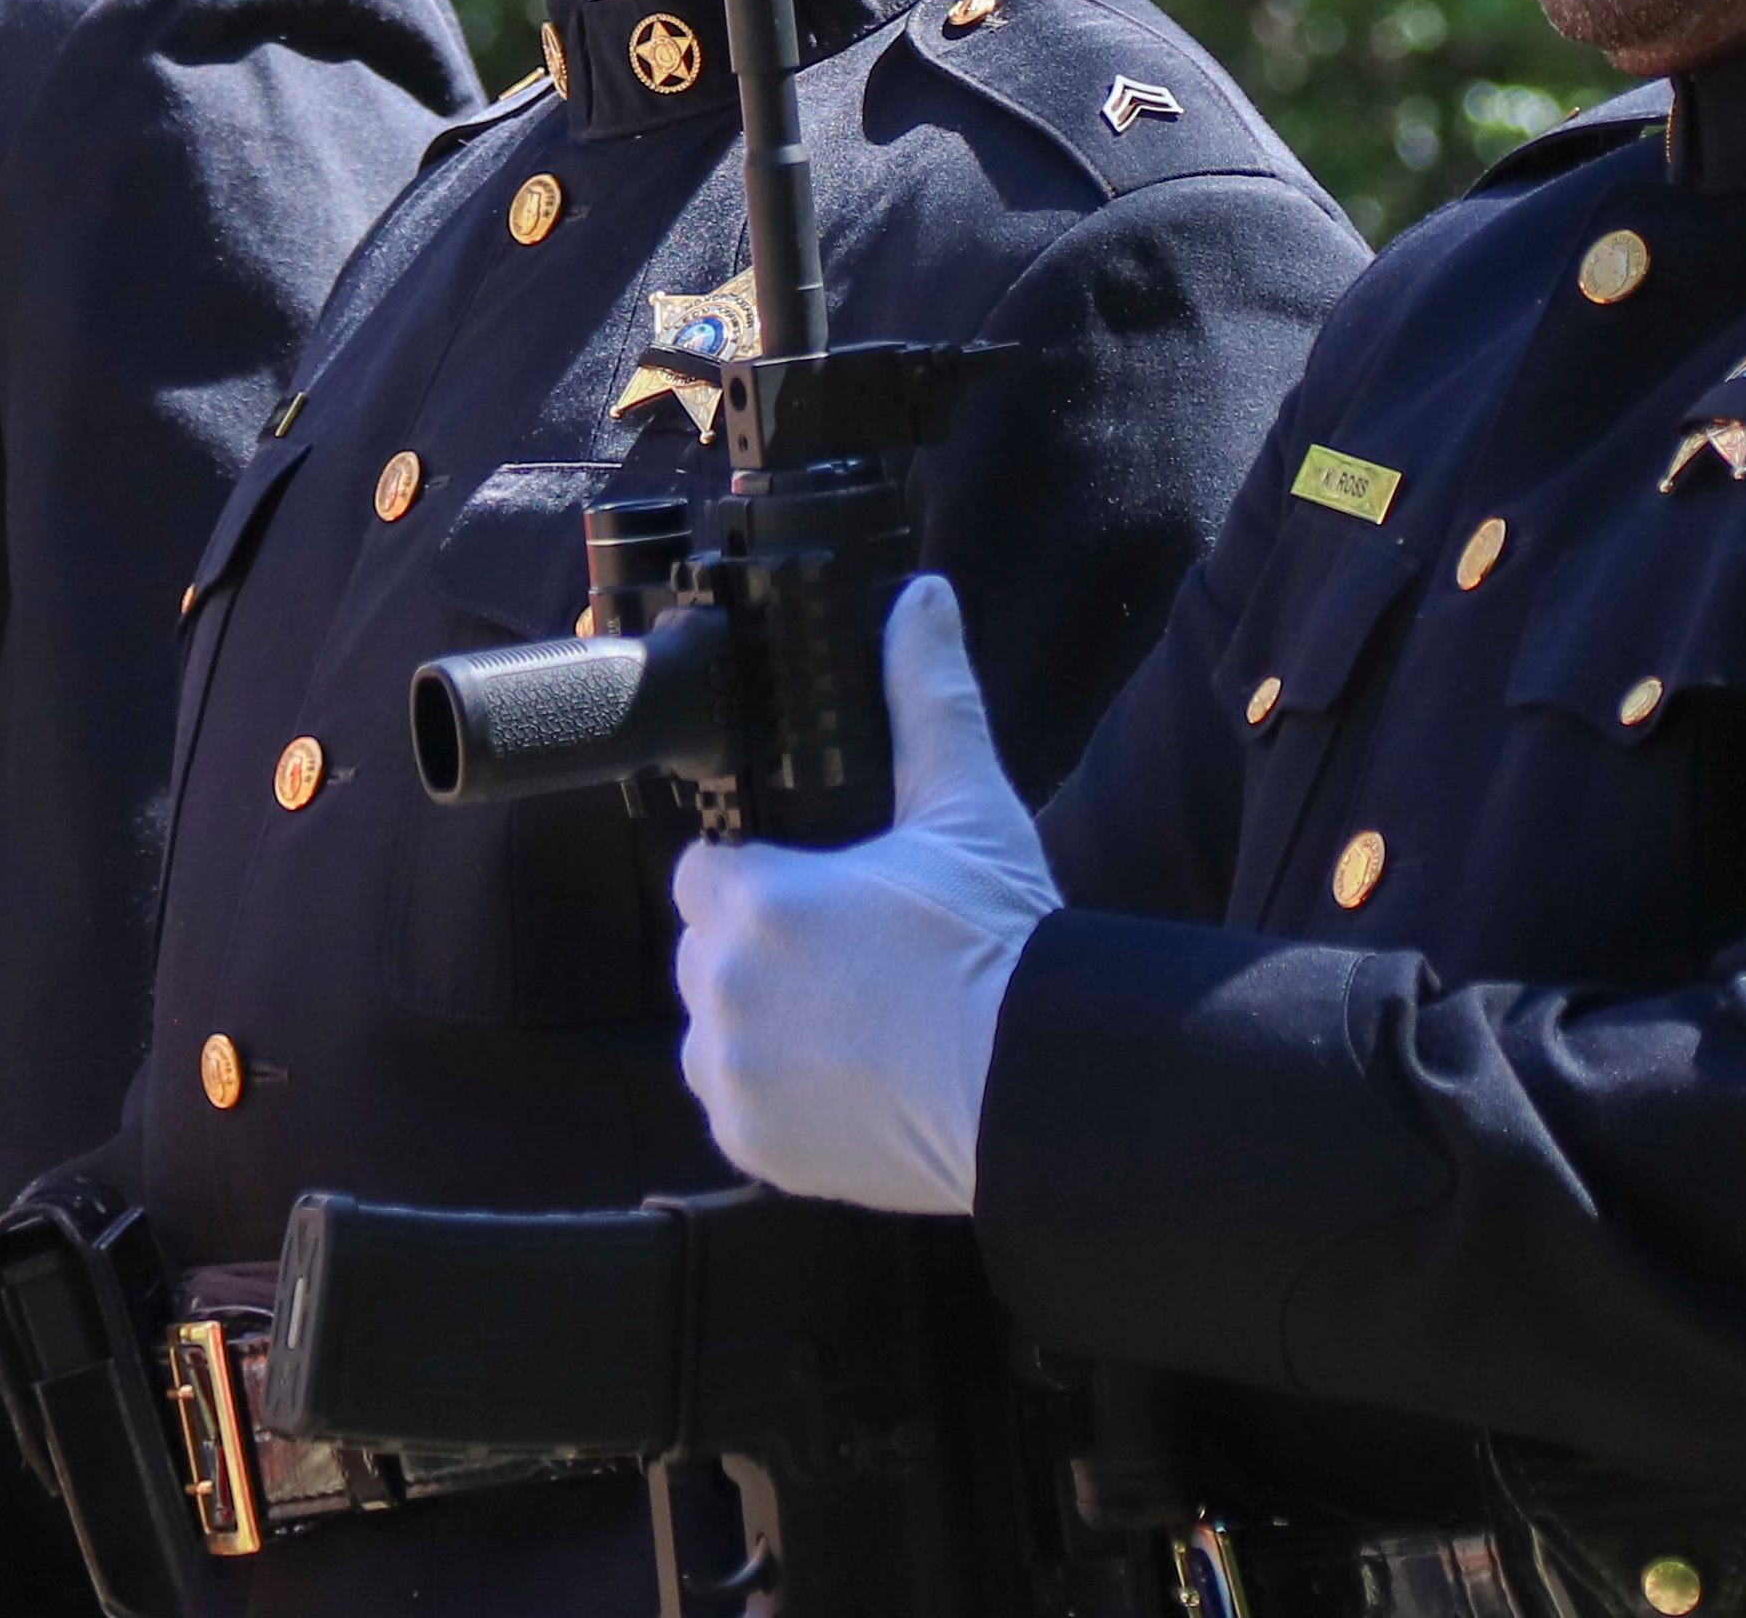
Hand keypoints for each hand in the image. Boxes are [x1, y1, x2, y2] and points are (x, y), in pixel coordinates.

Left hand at [673, 576, 1060, 1214]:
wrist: (1036, 1085)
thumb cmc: (999, 947)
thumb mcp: (966, 803)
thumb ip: (926, 692)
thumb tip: (922, 599)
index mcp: (755, 900)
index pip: (709, 871)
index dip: (763, 874)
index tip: (821, 888)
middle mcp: (724, 989)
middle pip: (711, 951)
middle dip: (765, 947)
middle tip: (854, 957)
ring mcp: (734, 1075)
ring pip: (719, 1028)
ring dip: (765, 1020)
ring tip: (857, 1018)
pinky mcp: (755, 1145)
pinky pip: (739, 1104)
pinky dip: (778, 1095)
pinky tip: (849, 1076)